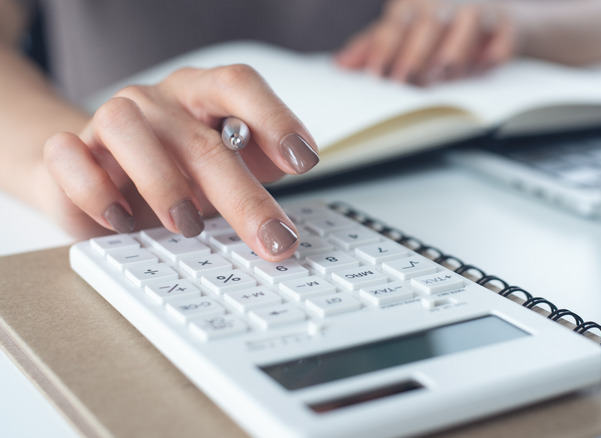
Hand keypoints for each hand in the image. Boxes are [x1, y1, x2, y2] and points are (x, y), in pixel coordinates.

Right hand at [40, 65, 318, 260]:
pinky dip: (96, 190)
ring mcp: (108, 121)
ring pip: (126, 126)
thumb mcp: (224, 173)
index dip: (275, 118)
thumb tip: (285, 220)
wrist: (102, 180)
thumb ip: (256, 177)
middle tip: (272, 238)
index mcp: (203, 96)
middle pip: (201, 137)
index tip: (304, 160)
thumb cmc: (175, 175)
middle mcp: (158, 103)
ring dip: (163, 182)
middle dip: (244, 197)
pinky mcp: (69, 151)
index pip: (240, 85)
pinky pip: (68, 155)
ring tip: (188, 226)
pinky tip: (122, 219)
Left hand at [336, 0, 523, 85]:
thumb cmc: (443, 25)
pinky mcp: (510, 24)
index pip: (397, 23)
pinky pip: (502, 41)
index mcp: (417, 2)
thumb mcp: (405, 32)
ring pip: (467, 26)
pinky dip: (493, 54)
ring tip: (440, 74)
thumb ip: (375, 46)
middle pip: (429, 24)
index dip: (385, 47)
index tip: (375, 73)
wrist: (498, 16)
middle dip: (415, 54)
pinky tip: (482, 67)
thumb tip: (342, 65)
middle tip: (403, 81)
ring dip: (454, 52)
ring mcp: (480, 9)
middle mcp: (447, 1)